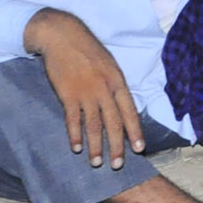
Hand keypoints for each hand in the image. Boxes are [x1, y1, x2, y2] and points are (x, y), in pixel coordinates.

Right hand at [24, 8, 144, 169]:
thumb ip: (114, 86)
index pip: (130, 111)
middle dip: (117, 146)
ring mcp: (86, 92)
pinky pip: (73, 119)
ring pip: (94, 125)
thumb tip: (120, 106)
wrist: (63, 36)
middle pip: (114, 122)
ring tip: (96, 163)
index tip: (139, 149)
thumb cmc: (88, 50)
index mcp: (118, 81)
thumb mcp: (109, 64)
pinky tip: (76, 148)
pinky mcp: (67, 94)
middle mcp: (105, 89)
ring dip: (96, 146)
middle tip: (118, 166)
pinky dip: (75, 135)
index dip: (135, 131)